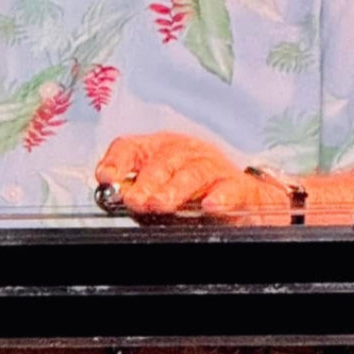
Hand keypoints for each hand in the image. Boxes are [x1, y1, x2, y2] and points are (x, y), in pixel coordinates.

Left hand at [95, 132, 291, 221]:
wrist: (248, 204)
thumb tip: (116, 200)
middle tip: (135, 199)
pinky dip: (222, 196)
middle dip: (147, 180)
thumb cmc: (196, 199)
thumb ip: (140, 198)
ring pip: (194, 172)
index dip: (116, 160)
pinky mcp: (242, 188)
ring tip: (161, 203)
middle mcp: (186, 154)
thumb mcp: (161, 198)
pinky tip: (210, 205)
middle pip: (163, 159)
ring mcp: (215, 168)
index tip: (105, 176)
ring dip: (175, 188)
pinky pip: (232, 187)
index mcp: (160, 152)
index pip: (133, 147)